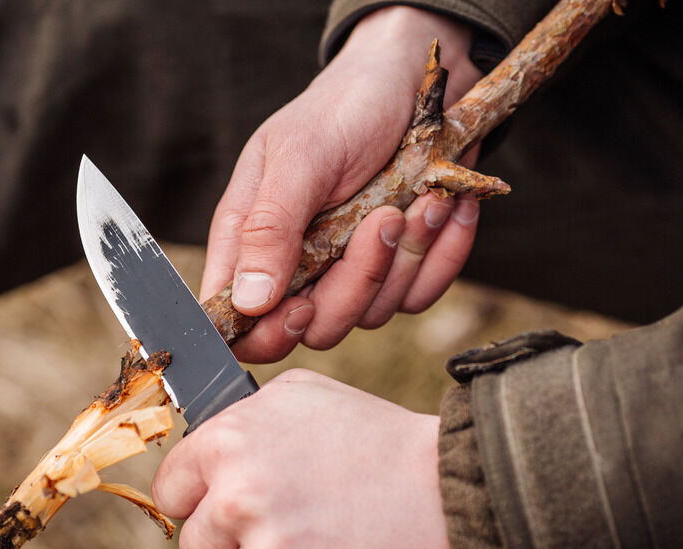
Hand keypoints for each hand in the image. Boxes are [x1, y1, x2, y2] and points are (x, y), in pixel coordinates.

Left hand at [151, 369, 469, 548]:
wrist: (457, 495)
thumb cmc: (379, 442)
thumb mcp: (303, 398)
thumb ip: (241, 420)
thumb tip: (201, 445)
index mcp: (229, 445)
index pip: (170, 492)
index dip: (200, 501)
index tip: (230, 508)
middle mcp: (239, 501)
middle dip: (234, 545)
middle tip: (292, 530)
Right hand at [204, 7, 483, 362]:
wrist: (418, 81)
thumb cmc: (346, 107)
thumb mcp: (301, 156)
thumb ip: (269, 227)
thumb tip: (247, 301)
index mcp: (251, 240)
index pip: (238, 321)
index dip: (266, 334)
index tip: (301, 305)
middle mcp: (296, 265)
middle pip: (315, 328)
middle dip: (357, 282)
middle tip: (382, 220)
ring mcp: (349, 271)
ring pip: (372, 315)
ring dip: (406, 256)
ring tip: (421, 198)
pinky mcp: (399, 269)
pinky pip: (420, 295)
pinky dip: (441, 254)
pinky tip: (444, 207)